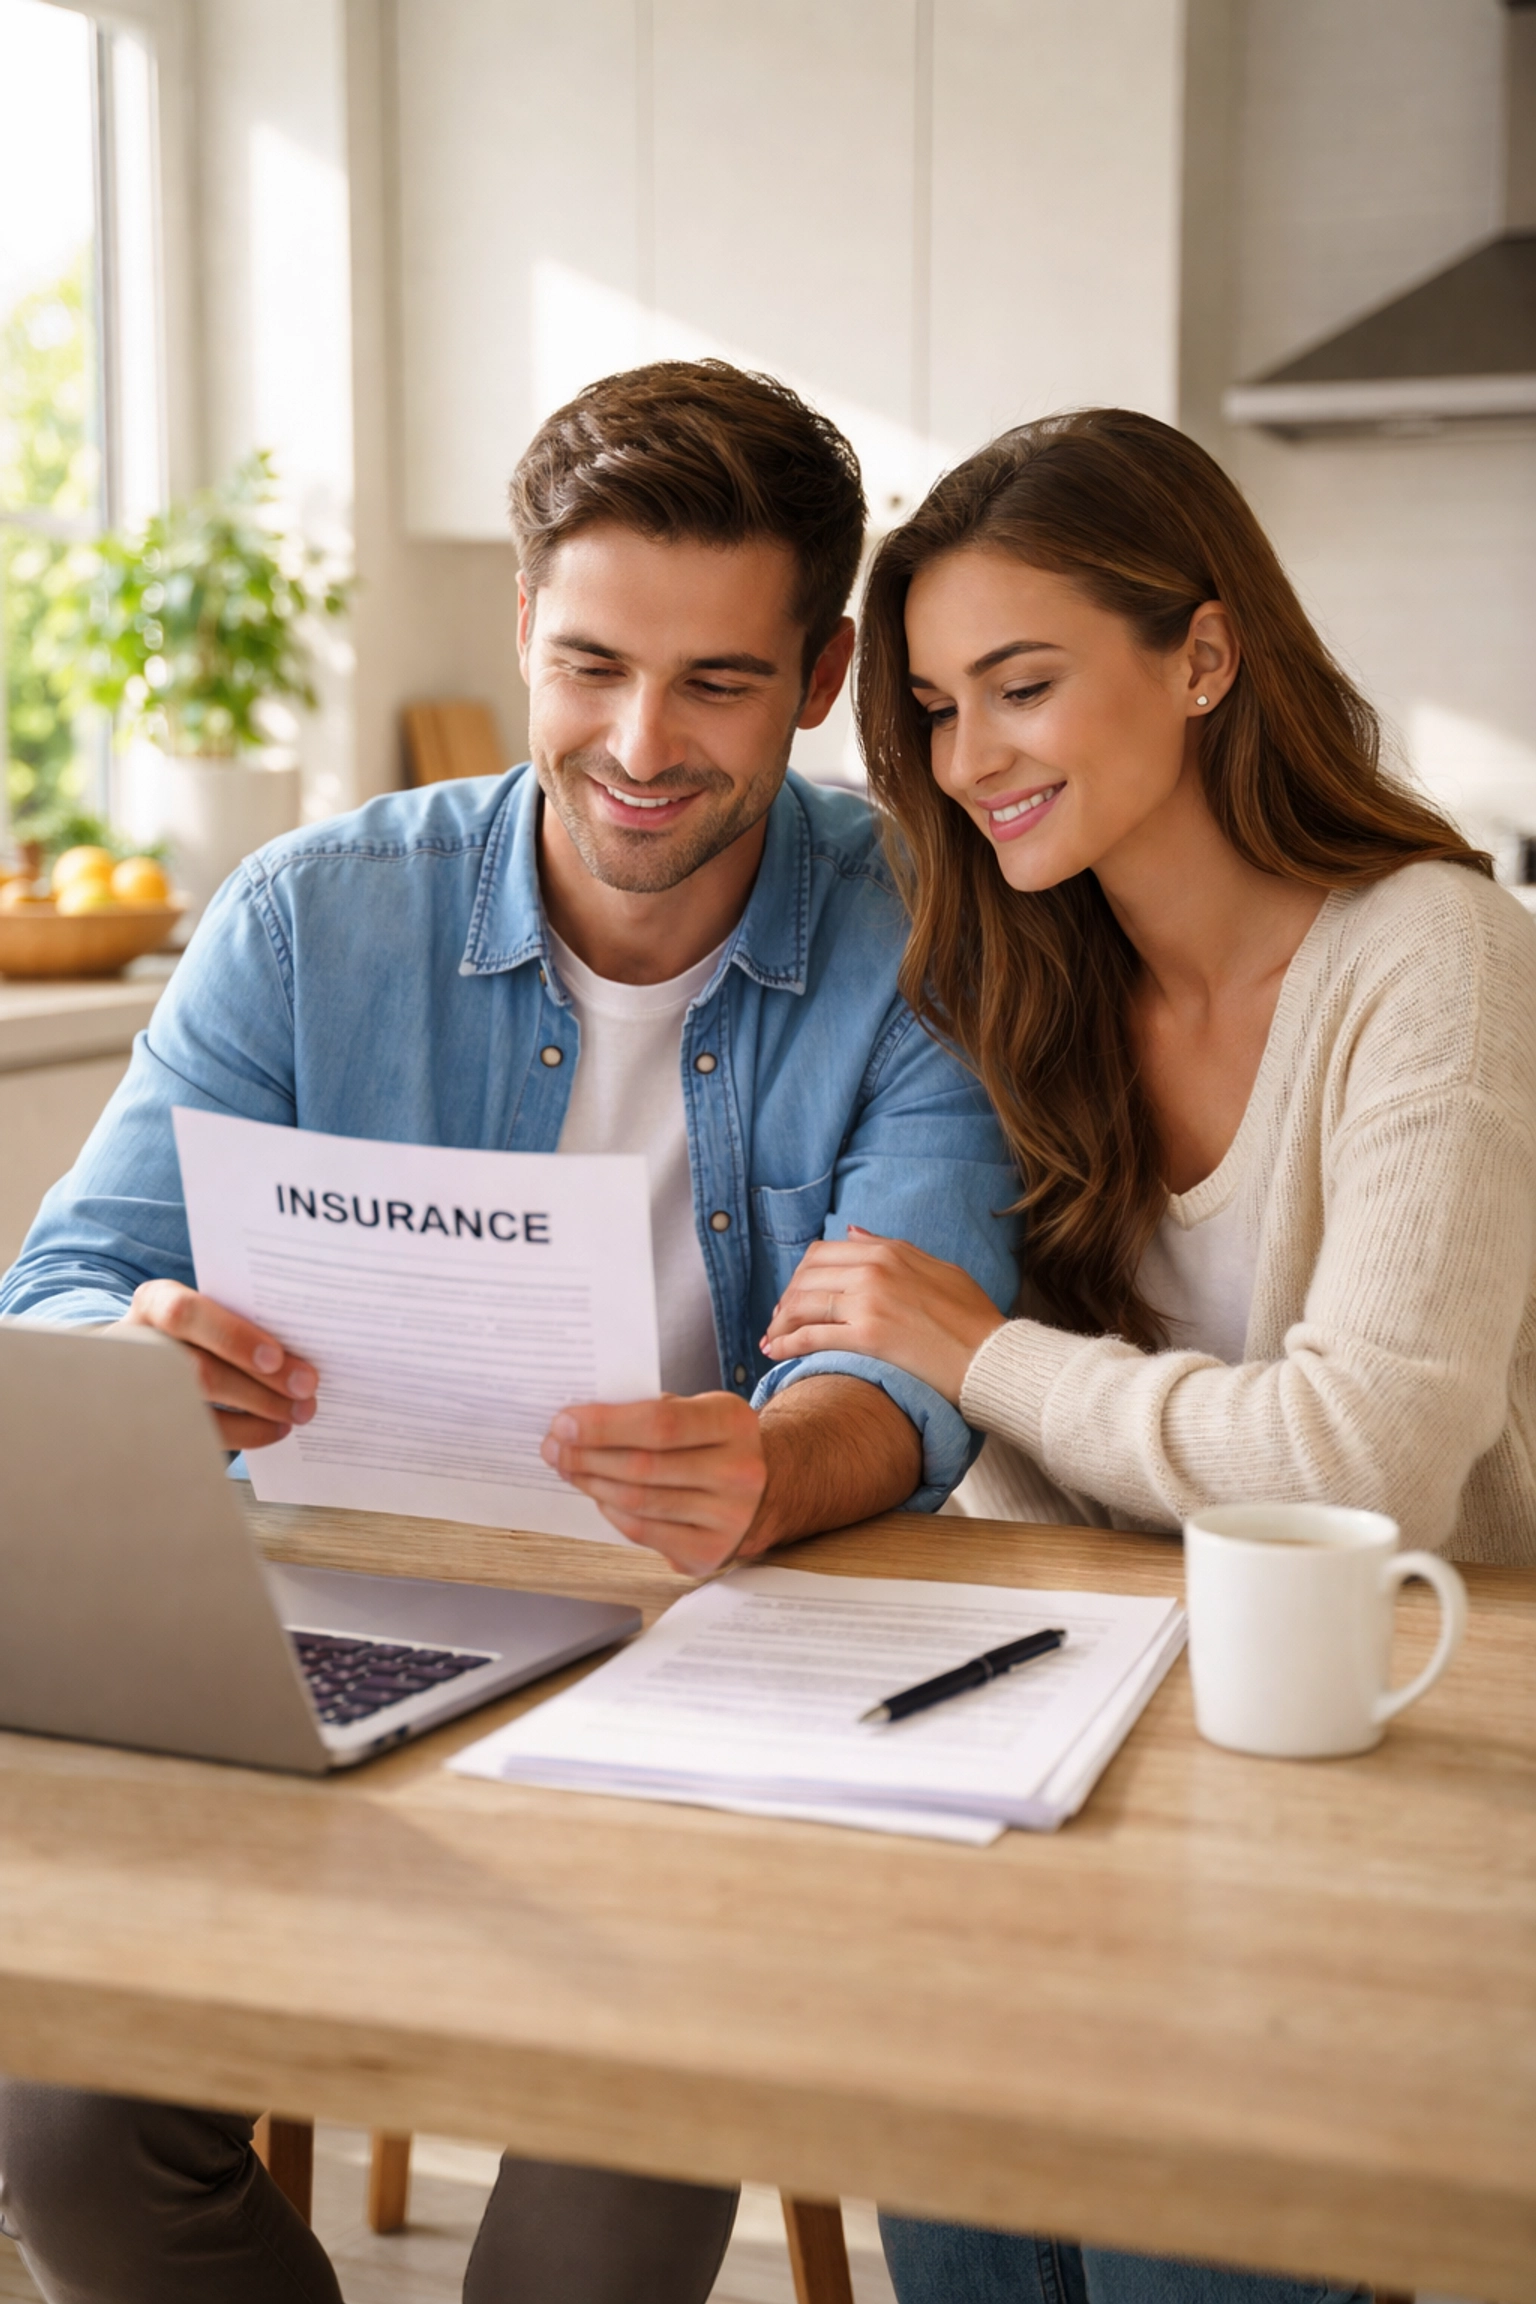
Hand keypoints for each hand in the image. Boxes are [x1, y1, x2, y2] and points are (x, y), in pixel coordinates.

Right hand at [116, 1279, 317, 1450]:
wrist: (150, 1361)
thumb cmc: (199, 1326)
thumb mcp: (210, 1308)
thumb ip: (242, 1316)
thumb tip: (302, 1345)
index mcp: (155, 1302)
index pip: (184, 1314)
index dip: (230, 1337)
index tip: (275, 1357)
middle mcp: (141, 1344)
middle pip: (196, 1368)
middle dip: (260, 1380)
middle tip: (306, 1387)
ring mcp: (143, 1388)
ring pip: (200, 1404)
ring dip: (260, 1407)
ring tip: (301, 1410)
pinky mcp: (156, 1423)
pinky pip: (202, 1434)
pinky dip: (247, 1433)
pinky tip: (278, 1427)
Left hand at [541, 1392, 769, 1576]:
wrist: (762, 1491)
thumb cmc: (713, 1444)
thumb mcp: (696, 1410)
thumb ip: (649, 1409)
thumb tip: (581, 1419)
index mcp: (733, 1422)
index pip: (660, 1422)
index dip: (605, 1425)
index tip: (564, 1422)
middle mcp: (739, 1471)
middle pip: (643, 1466)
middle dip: (587, 1456)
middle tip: (554, 1447)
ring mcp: (728, 1517)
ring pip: (638, 1501)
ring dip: (592, 1484)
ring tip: (568, 1468)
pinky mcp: (709, 1552)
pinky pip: (643, 1531)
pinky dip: (612, 1511)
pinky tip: (598, 1494)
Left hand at [759, 1228, 1004, 1405]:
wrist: (991, 1356)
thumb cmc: (972, 1316)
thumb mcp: (935, 1267)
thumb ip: (890, 1247)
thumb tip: (851, 1231)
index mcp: (889, 1251)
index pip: (823, 1253)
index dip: (801, 1276)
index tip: (796, 1295)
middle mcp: (874, 1270)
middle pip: (806, 1278)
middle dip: (785, 1299)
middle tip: (778, 1320)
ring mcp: (869, 1302)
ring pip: (802, 1305)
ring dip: (779, 1323)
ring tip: (771, 1339)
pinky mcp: (868, 1336)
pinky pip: (811, 1336)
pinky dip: (786, 1343)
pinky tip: (774, 1353)